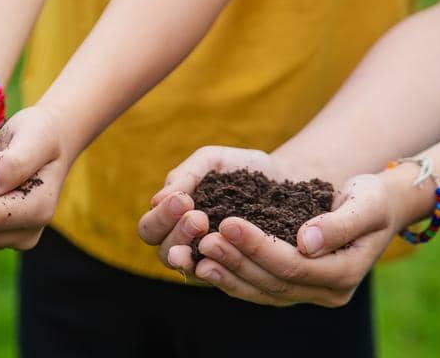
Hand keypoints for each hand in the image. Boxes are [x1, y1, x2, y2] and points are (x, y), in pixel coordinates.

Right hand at [137, 146, 316, 281]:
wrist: (289, 179)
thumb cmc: (244, 170)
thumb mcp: (212, 162)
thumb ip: (185, 175)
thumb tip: (157, 200)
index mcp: (173, 220)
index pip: (151, 229)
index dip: (161, 218)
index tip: (183, 201)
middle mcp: (187, 245)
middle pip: (163, 251)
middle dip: (176, 234)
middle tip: (198, 217)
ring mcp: (211, 262)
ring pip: (188, 269)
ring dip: (194, 251)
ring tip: (209, 230)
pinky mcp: (237, 273)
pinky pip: (223, 278)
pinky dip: (222, 266)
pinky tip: (231, 251)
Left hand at [190, 174, 399, 306]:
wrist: (375, 207)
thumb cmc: (372, 199)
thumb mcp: (367, 203)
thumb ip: (340, 223)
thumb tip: (306, 242)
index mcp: (344, 273)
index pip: (294, 265)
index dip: (259, 247)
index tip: (228, 223)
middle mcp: (327, 292)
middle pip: (273, 281)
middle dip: (236, 260)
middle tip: (204, 238)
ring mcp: (307, 293)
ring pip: (260, 291)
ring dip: (226, 274)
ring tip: (195, 255)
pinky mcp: (290, 287)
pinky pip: (255, 288)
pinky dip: (229, 276)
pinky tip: (202, 262)